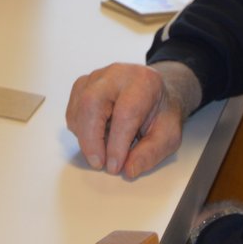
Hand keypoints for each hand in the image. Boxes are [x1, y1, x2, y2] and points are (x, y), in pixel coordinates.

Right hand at [66, 63, 183, 178]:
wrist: (154, 93)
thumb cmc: (160, 113)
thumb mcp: (169, 136)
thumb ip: (151, 153)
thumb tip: (128, 169)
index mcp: (143, 82)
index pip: (125, 112)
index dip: (117, 143)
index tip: (115, 166)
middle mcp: (117, 74)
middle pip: (92, 102)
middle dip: (91, 138)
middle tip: (98, 163)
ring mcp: (96, 77)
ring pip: (78, 106)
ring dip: (85, 135)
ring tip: (103, 149)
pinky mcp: (83, 85)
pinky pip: (73, 110)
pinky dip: (80, 130)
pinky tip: (97, 135)